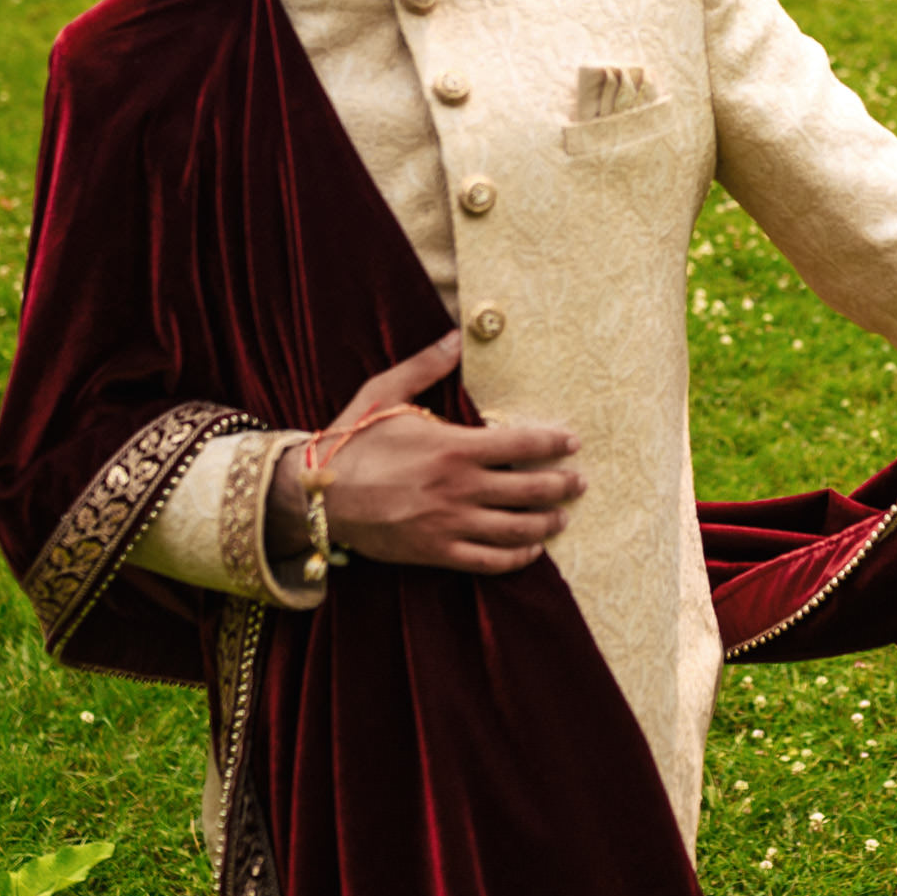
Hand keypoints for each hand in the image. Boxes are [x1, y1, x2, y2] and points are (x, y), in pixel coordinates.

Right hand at [267, 333, 585, 574]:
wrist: (316, 495)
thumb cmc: (352, 440)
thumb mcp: (384, 393)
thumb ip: (426, 366)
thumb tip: (458, 334)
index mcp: (453, 447)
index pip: (521, 443)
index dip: (553, 443)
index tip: (572, 442)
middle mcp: (458, 488)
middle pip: (528, 489)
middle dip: (562, 485)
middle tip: (580, 482)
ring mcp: (449, 524)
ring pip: (515, 529)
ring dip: (546, 523)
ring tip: (562, 517)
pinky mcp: (436, 552)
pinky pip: (488, 561)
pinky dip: (516, 558)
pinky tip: (530, 551)